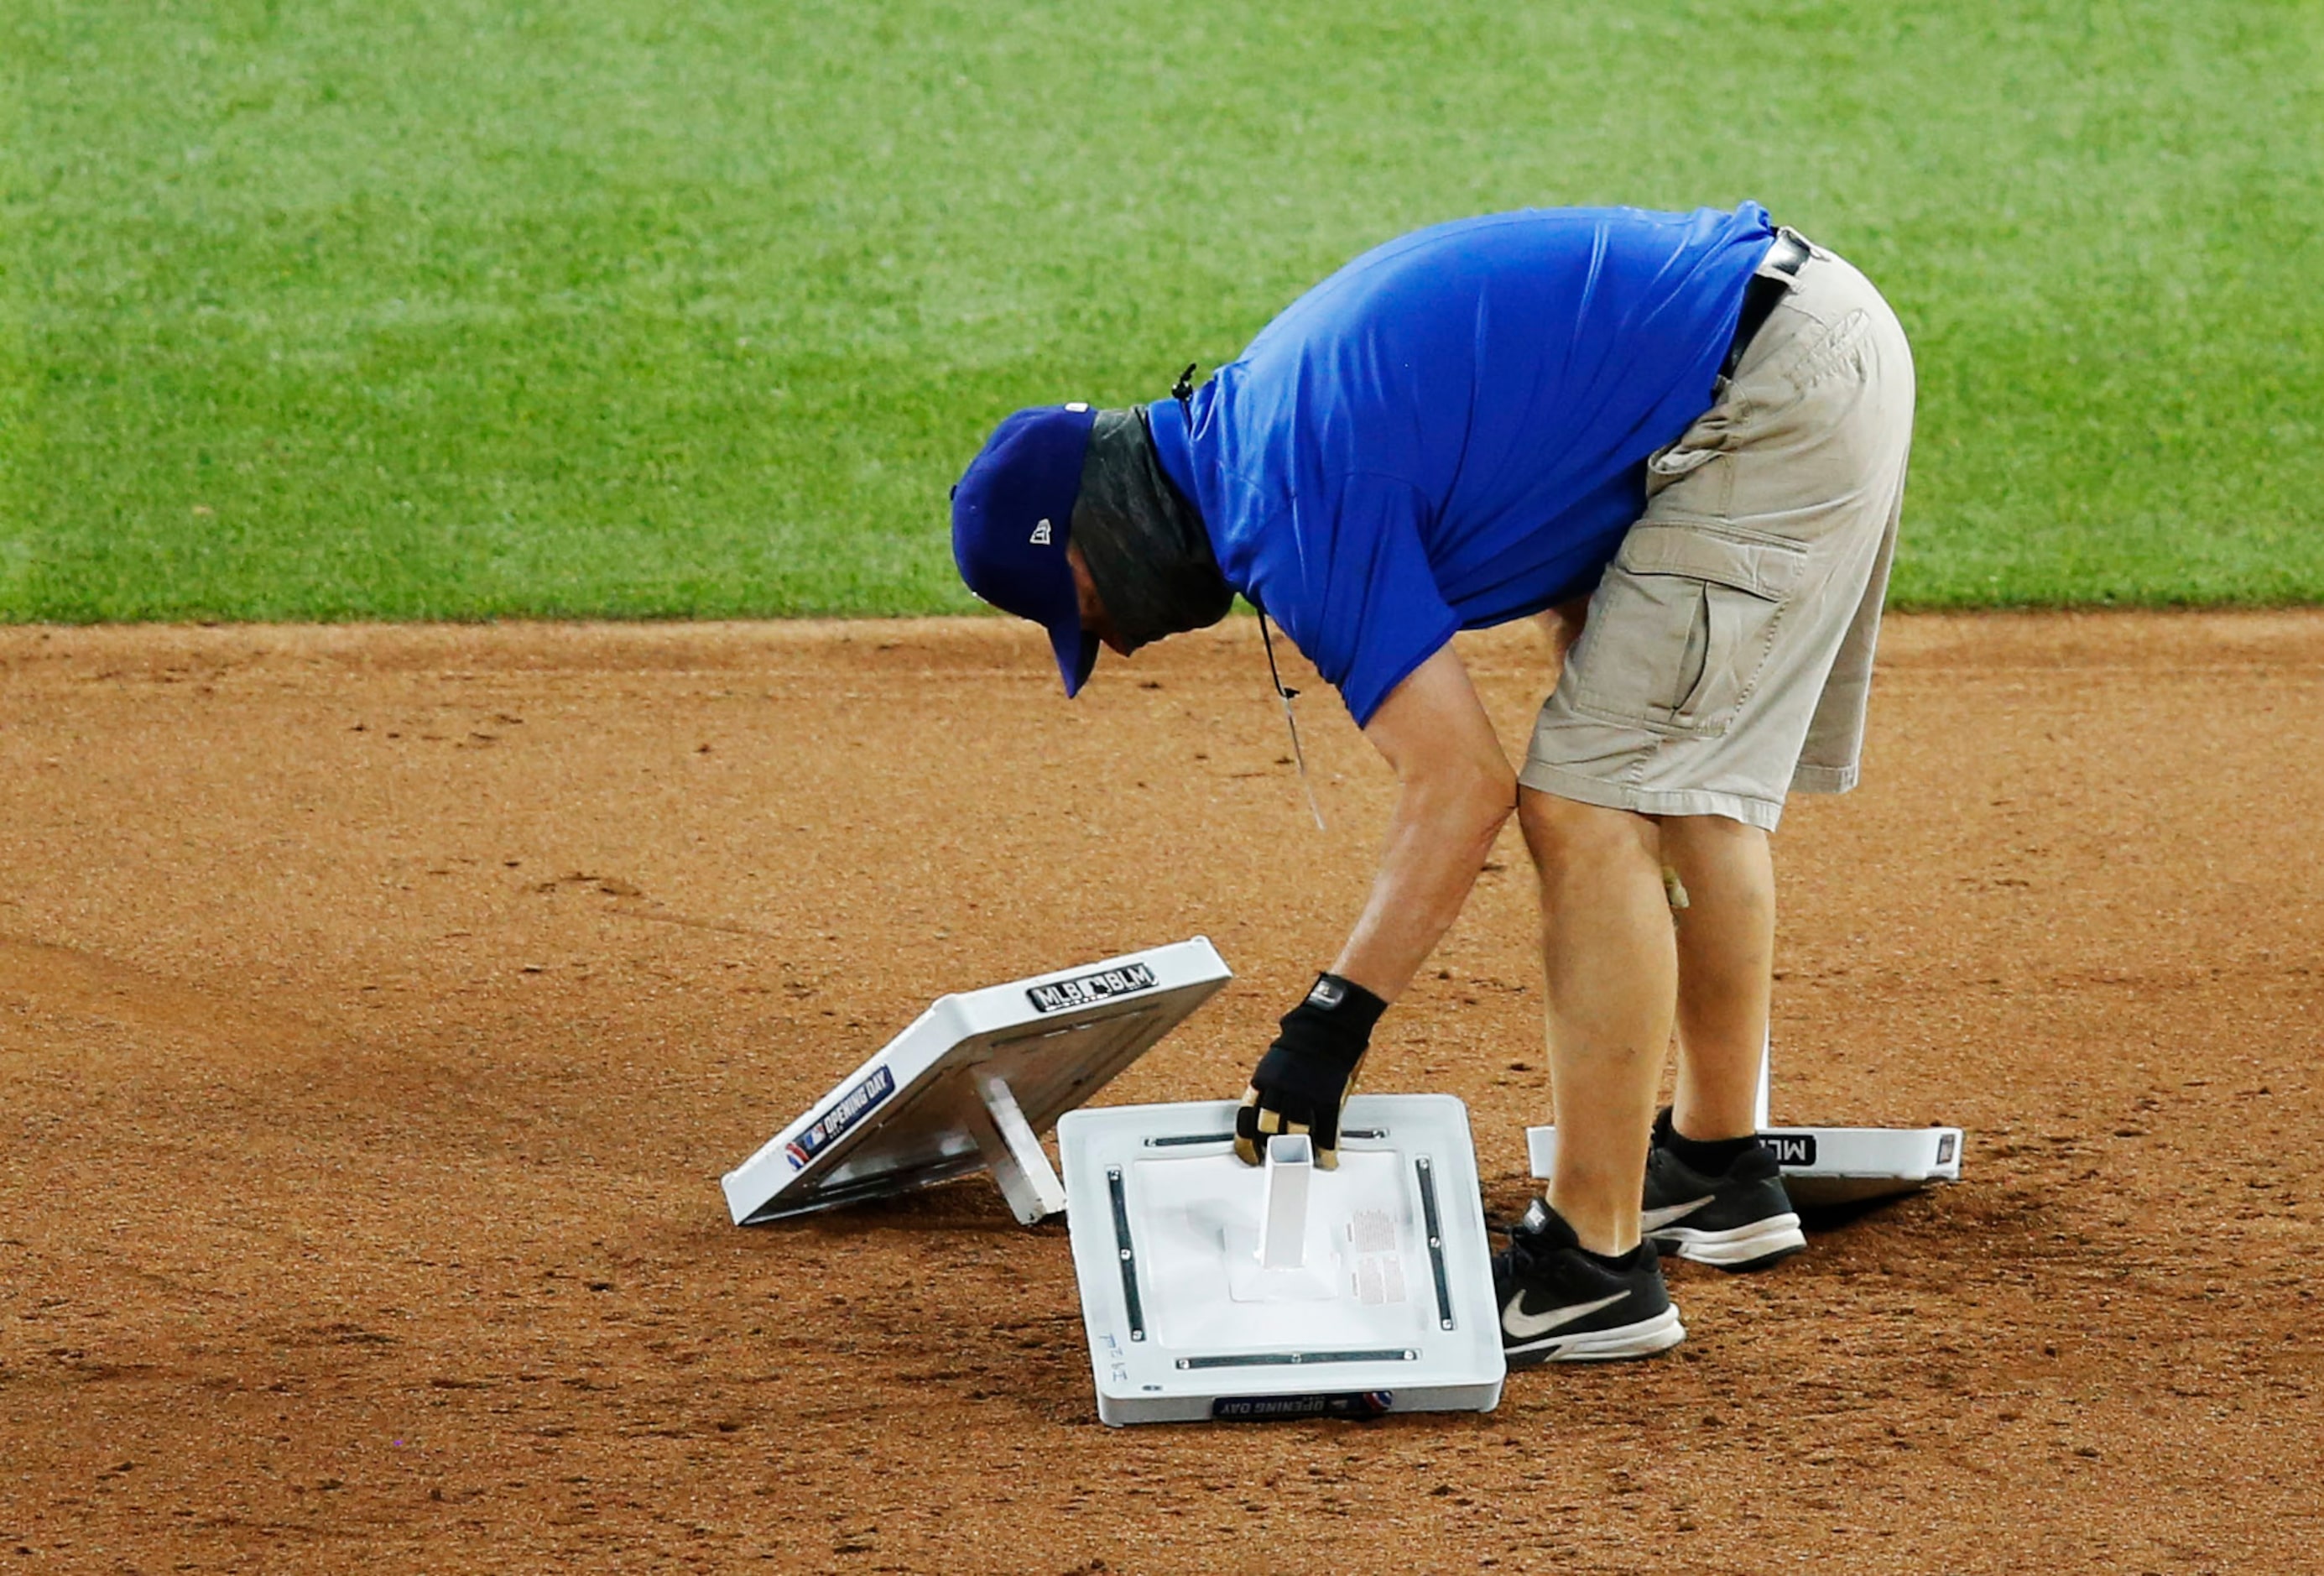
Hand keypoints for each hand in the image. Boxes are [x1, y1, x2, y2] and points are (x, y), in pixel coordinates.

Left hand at [1234, 973, 1388, 1169]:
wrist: (1330, 1022)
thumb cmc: (1306, 1038)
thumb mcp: (1277, 1061)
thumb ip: (1271, 1086)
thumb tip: (1266, 1108)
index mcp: (1263, 1079)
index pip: (1245, 1117)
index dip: (1245, 1141)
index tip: (1248, 1155)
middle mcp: (1280, 1089)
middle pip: (1268, 1129)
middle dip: (1270, 1148)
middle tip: (1274, 1161)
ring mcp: (1304, 1095)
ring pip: (1296, 1133)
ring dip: (1300, 1150)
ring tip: (1304, 1160)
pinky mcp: (1328, 1099)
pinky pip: (1326, 1132)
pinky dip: (1327, 1150)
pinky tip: (1328, 1159)